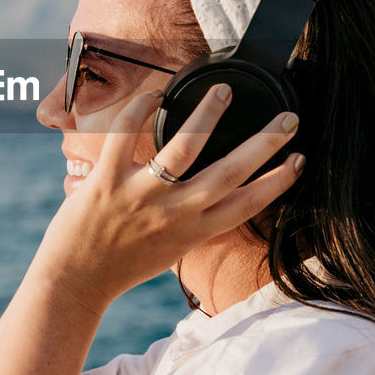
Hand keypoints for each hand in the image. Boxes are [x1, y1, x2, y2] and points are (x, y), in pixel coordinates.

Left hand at [28, 84, 304, 313]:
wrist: (75, 282)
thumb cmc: (123, 264)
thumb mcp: (171, 249)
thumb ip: (194, 222)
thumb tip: (216, 194)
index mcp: (193, 232)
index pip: (247, 205)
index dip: (278, 182)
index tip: (299, 159)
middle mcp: (174, 214)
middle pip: (229, 174)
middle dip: (264, 143)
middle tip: (289, 118)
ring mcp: (141, 196)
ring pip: (184, 149)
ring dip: (207, 116)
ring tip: (223, 91)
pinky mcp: (107, 182)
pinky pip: (125, 137)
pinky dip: (140, 110)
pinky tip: (156, 93)